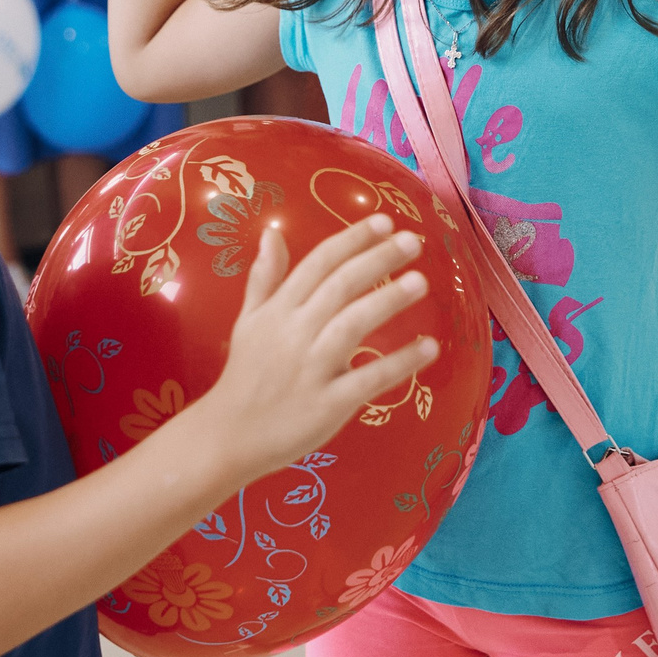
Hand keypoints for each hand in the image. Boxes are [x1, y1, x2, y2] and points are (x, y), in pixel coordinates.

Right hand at [187, 216, 436, 479]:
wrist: (228, 436)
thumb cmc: (245, 376)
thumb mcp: (248, 321)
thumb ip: (264, 278)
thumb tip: (271, 233)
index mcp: (277, 310)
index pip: (318, 263)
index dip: (351, 239)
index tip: (383, 221)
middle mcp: (294, 333)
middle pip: (339, 286)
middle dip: (377, 260)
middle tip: (412, 241)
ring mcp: (311, 369)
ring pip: (353, 324)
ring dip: (388, 300)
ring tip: (421, 281)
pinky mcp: (328, 404)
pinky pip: (369, 379)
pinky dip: (400, 362)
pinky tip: (429, 347)